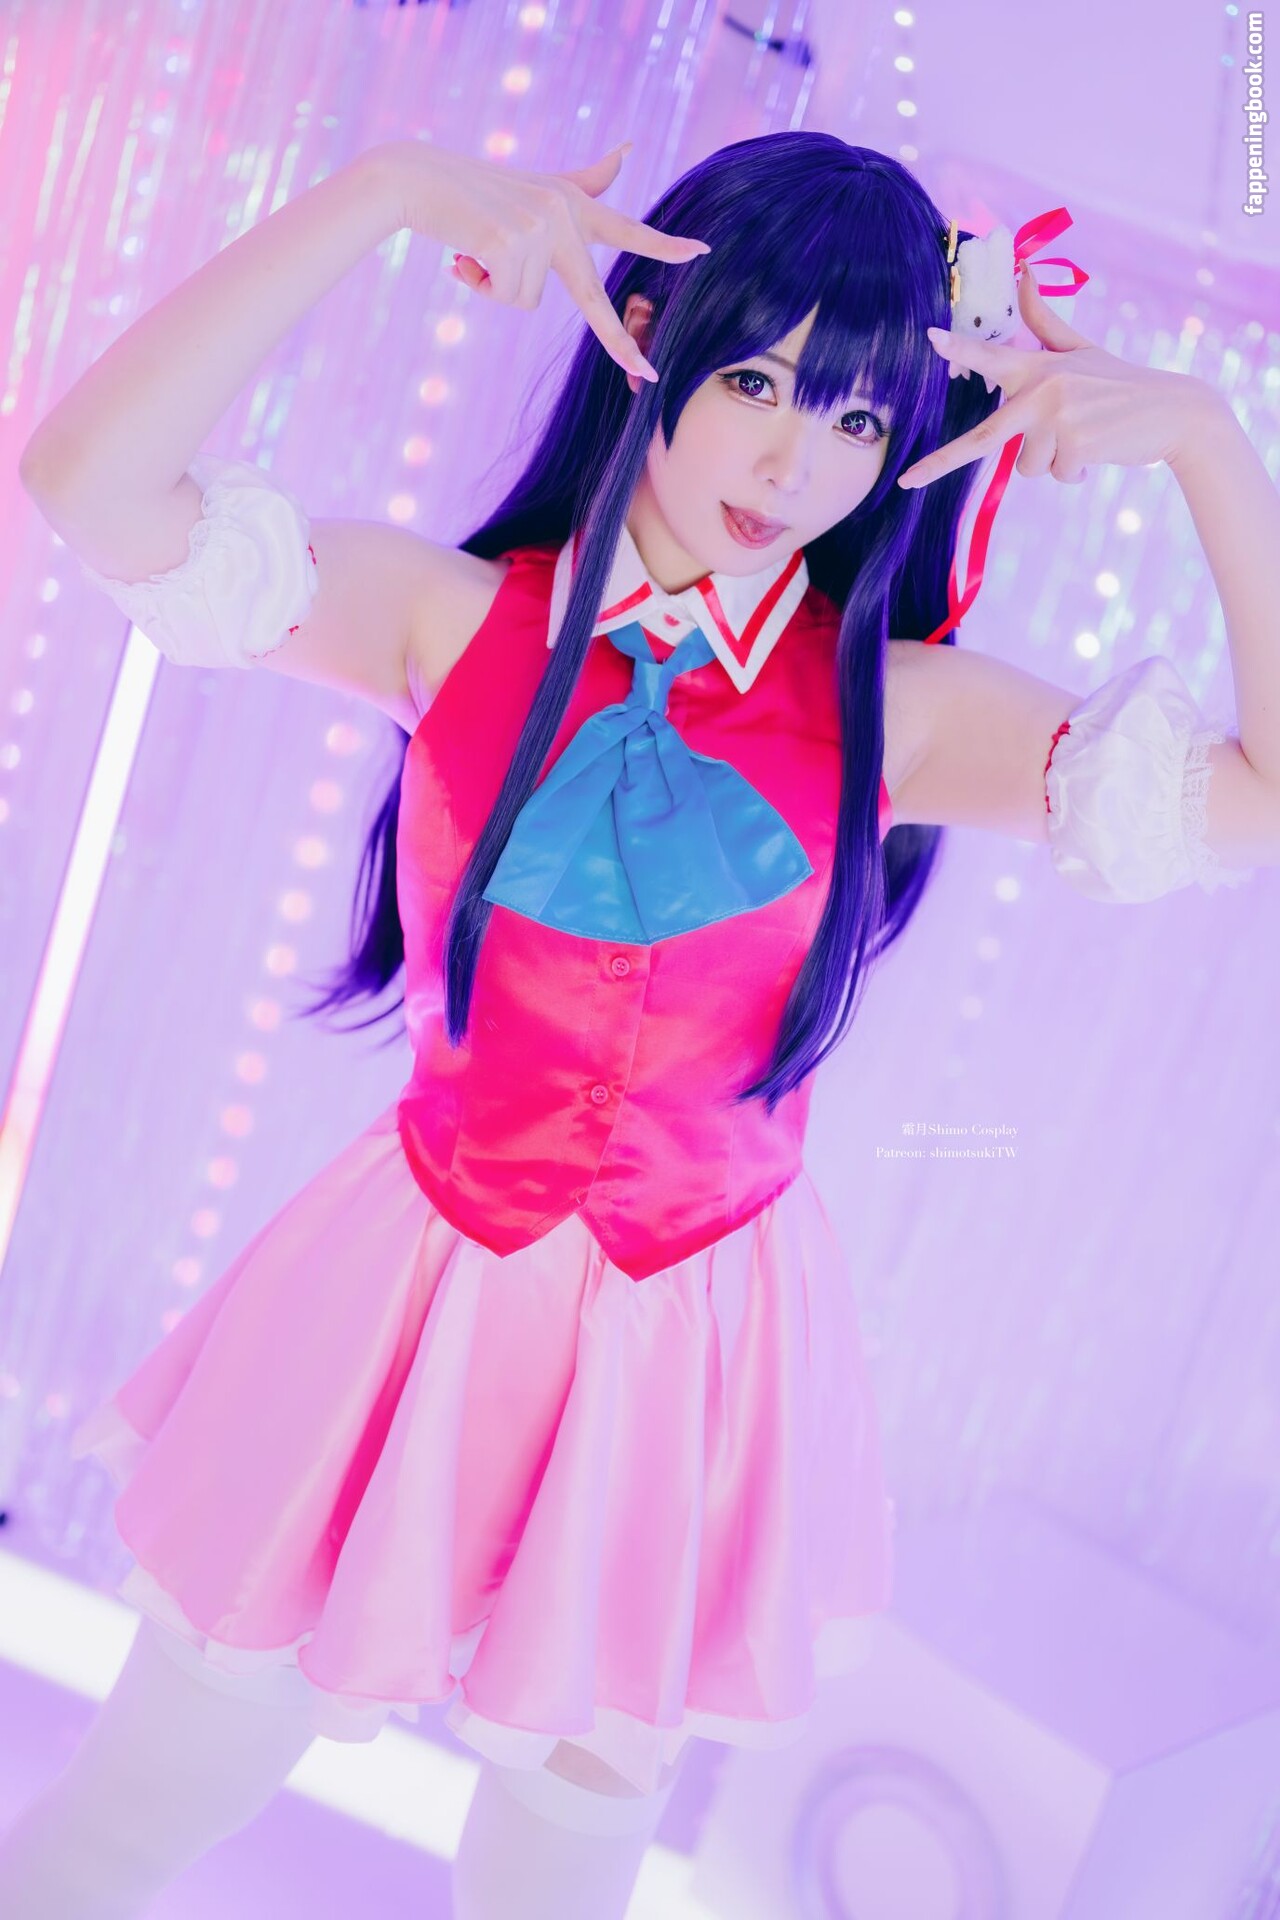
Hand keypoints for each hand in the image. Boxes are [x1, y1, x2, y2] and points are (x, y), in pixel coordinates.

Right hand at [374, 138, 709, 383]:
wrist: (417, 178)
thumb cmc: (473, 190)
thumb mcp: (535, 184)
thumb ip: (586, 179)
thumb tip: (631, 149)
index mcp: (573, 203)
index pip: (626, 229)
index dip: (664, 245)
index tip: (703, 252)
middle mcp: (563, 212)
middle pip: (593, 299)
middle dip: (622, 344)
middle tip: (649, 375)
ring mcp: (538, 226)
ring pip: (525, 301)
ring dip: (495, 286)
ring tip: (475, 249)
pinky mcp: (510, 241)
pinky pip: (504, 295)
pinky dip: (478, 284)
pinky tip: (464, 253)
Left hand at [897, 264, 1213, 489]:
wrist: (1174, 410)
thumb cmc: (1120, 382)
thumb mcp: (1081, 349)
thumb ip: (1044, 322)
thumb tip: (1025, 272)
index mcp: (1038, 367)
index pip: (992, 356)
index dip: (959, 348)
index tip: (928, 337)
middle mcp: (1042, 389)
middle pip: (983, 437)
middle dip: (939, 462)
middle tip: (906, 481)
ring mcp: (1057, 418)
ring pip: (1027, 467)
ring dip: (1054, 463)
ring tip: (1085, 438)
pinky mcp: (1074, 444)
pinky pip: (1057, 476)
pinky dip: (1075, 473)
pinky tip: (1098, 451)